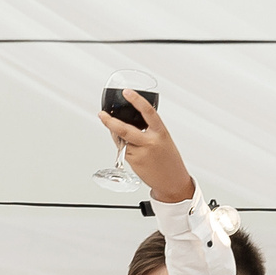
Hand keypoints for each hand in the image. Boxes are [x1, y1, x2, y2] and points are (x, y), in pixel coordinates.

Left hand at [94, 89, 193, 204]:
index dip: (136, 100)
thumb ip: (148, 130)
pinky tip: (133, 152)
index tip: (127, 92)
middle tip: (102, 114)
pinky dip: (123, 148)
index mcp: (161, 132)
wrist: (173, 181)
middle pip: (124, 129)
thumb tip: (127, 122)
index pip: (148, 111)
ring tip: (127, 139)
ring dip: (118, 136)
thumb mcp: (163, 139)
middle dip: (110, 122)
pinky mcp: (134, 163)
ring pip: (121, 141)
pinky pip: (123, 151)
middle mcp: (150, 142)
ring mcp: (141, 153)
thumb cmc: (169, 160)